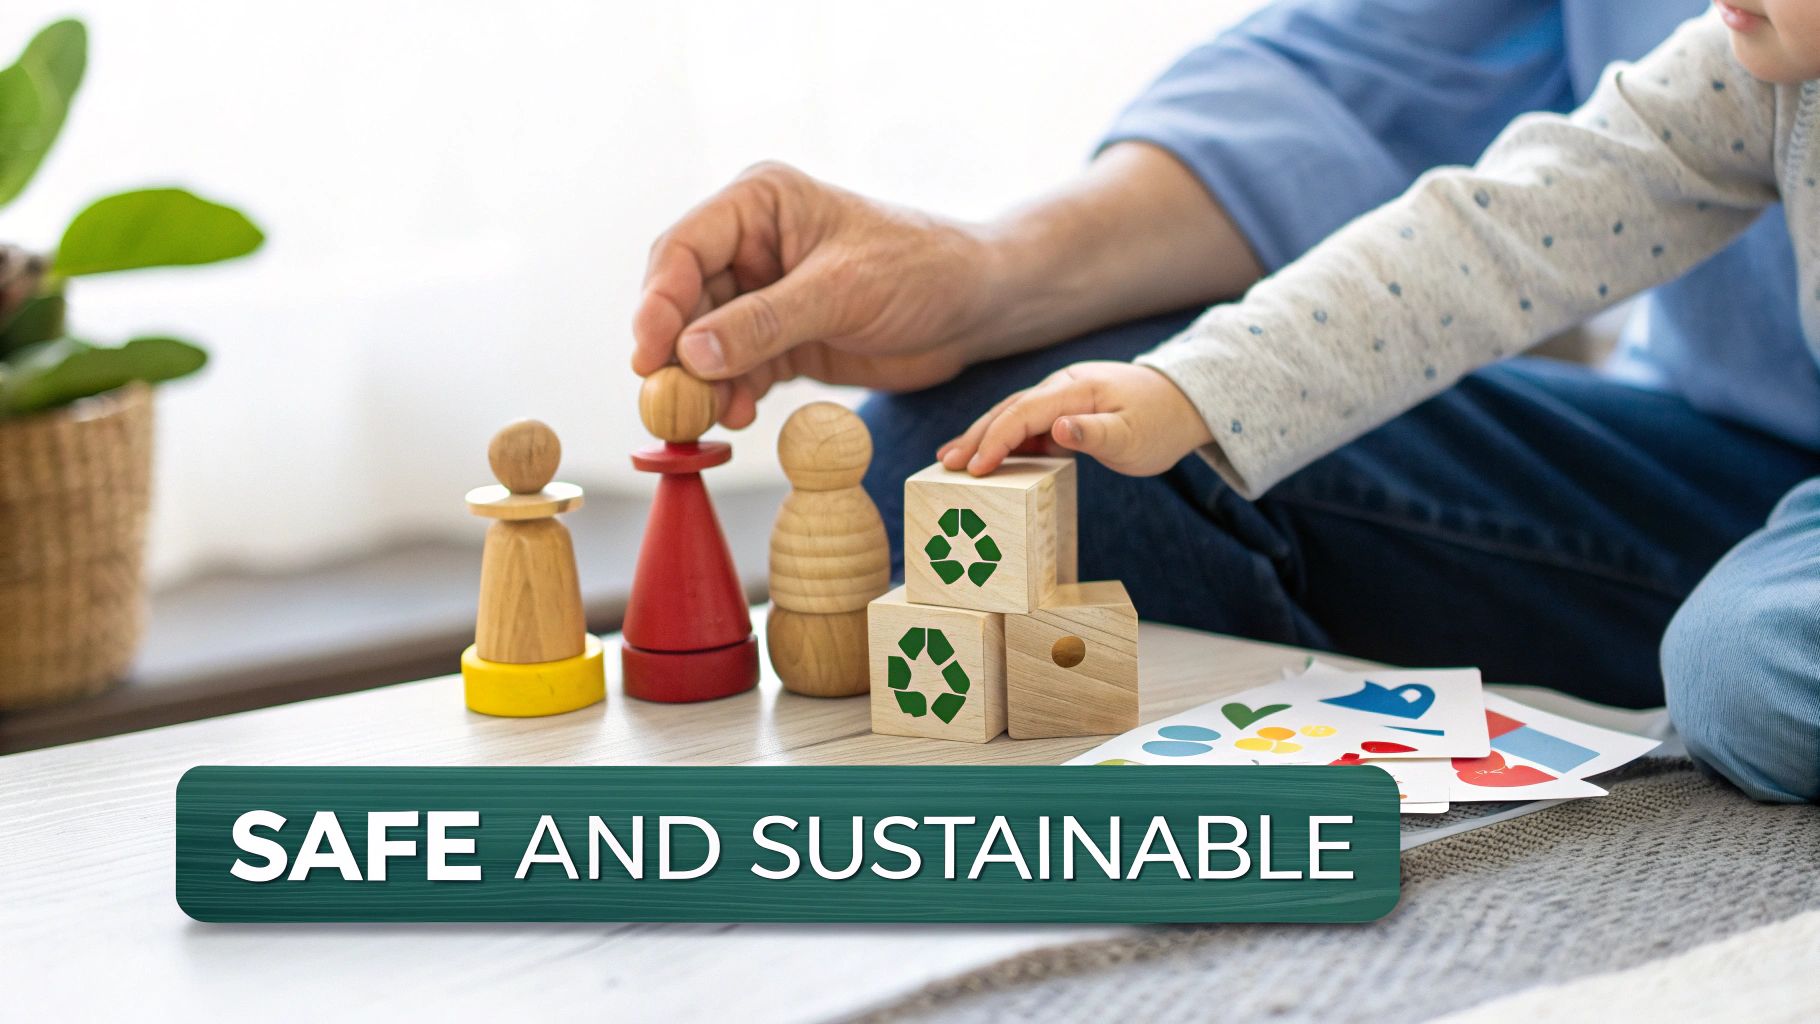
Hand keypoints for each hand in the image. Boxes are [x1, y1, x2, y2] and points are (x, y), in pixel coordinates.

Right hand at [633, 162, 999, 428]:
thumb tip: (690, 354)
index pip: (683, 249)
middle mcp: (751, 244)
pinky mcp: (781, 339)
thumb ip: (764, 322)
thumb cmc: (921, 271)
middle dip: (674, 351)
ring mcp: (763, 294)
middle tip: (667, 400)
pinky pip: (737, 369)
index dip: (658, 302)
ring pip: (705, 341)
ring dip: (700, 381)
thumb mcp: (842, 291)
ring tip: (706, 416)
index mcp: (759, 203)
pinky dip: (731, 394)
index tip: (646, 354)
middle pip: (683, 299)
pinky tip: (738, 415)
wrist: (977, 308)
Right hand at [938, 361, 1213, 476]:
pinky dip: (1003, 439)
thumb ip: (1096, 434)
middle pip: (1009, 409)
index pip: (1025, 412)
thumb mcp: (1134, 437)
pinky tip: (985, 457)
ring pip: (1013, 414)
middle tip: (946, 464)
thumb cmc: (1160, 424)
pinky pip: (1026, 423)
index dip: (997, 439)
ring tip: (950, 461)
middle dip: (976, 436)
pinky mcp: (1064, 410)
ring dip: (982, 436)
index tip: (976, 468)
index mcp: (1078, 390)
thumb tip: (1058, 428)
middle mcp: (1063, 386)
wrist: (1182, 403)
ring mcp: (1061, 396)